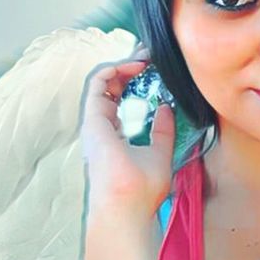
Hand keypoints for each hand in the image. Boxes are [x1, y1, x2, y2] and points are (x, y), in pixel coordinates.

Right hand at [80, 42, 174, 218]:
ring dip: (122, 63)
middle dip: (128, 66)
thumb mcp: (160, 153)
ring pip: (101, 81)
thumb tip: (166, 108)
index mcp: (113, 135)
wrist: (128, 204)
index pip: (117, 98)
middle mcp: (101, 126)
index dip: (132, 79)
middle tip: (149, 54)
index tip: (152, 68)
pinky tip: (135, 65)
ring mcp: (94, 122)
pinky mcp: (93, 118)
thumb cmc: (141, 189)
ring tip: (144, 56)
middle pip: (109, 86)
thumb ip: (162, 131)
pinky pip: (97, 83)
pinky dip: (114, 68)